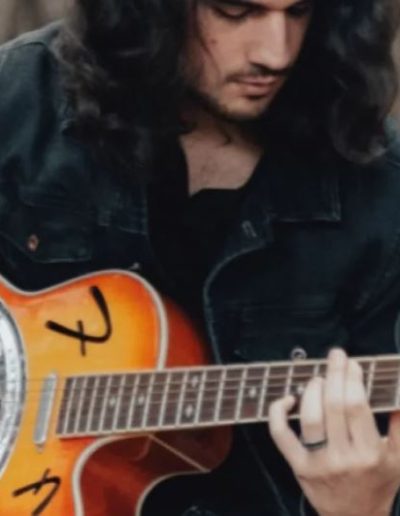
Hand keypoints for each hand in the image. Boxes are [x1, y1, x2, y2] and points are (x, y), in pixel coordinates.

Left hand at [268, 348, 399, 515]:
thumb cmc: (377, 484)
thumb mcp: (398, 458)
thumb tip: (398, 392)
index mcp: (370, 454)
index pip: (357, 406)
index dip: (353, 380)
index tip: (352, 364)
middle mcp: (343, 458)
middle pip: (334, 406)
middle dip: (334, 374)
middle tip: (335, 356)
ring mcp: (318, 462)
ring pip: (310, 418)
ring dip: (312, 391)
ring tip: (318, 378)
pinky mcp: (298, 466)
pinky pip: (281, 436)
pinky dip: (278, 413)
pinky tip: (288, 399)